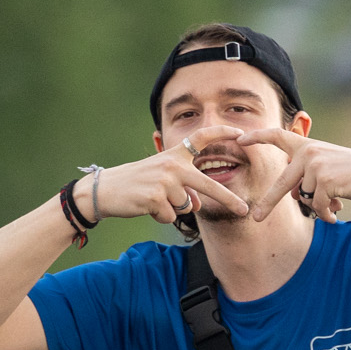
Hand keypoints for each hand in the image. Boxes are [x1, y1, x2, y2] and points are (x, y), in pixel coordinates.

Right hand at [103, 126, 249, 224]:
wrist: (106, 190)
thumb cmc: (137, 184)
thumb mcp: (162, 181)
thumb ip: (183, 190)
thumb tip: (197, 207)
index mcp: (174, 155)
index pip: (201, 138)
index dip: (222, 133)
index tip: (241, 132)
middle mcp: (172, 165)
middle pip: (208, 185)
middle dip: (228, 199)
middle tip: (245, 209)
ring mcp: (164, 181)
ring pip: (186, 207)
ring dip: (172, 209)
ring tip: (152, 200)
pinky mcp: (156, 198)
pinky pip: (171, 216)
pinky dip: (161, 217)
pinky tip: (146, 207)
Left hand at [237, 128, 350, 221]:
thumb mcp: (325, 167)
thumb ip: (306, 176)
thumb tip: (292, 196)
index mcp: (307, 145)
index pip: (277, 135)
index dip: (258, 136)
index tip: (240, 140)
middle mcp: (308, 152)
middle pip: (282, 183)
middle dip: (269, 203)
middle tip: (256, 218)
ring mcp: (316, 166)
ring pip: (304, 198)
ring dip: (318, 206)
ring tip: (334, 202)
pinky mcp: (325, 180)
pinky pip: (317, 206)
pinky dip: (325, 213)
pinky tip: (336, 211)